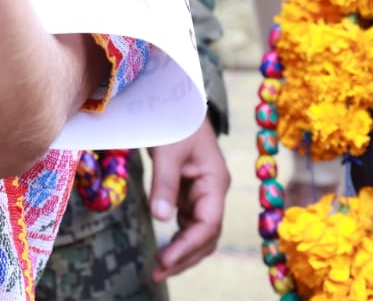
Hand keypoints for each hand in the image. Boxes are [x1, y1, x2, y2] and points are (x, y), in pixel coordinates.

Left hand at [148, 118, 229, 281]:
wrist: (179, 99)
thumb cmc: (176, 120)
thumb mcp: (168, 150)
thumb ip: (165, 183)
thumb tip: (160, 219)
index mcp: (215, 182)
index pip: (208, 224)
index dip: (187, 246)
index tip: (165, 260)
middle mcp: (214, 191)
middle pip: (207, 235)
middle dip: (185, 256)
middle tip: (157, 272)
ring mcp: (203, 193)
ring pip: (199, 232)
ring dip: (182, 251)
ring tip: (159, 268)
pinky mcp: (191, 191)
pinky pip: (188, 221)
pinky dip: (178, 237)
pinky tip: (164, 249)